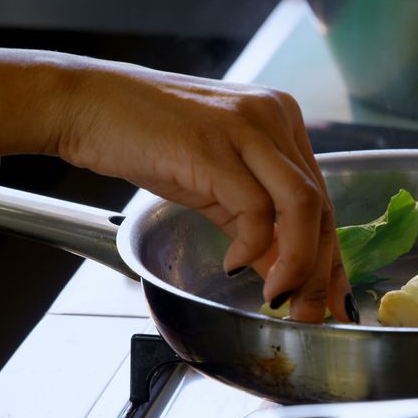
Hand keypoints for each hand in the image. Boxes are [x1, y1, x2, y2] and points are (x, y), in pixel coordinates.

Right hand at [57, 64, 355, 323]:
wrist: (84, 104)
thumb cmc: (144, 138)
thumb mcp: (214, 180)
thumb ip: (253, 219)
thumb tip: (282, 269)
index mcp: (280, 119)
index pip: (323, 197)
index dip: (332, 256)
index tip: (334, 298)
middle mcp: (274, 117)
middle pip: (320, 205)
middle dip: (319, 271)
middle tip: (308, 313)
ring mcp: (246, 127)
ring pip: (301, 206)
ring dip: (297, 263)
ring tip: (276, 296)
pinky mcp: (214, 147)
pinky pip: (254, 209)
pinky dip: (251, 247)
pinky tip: (232, 266)